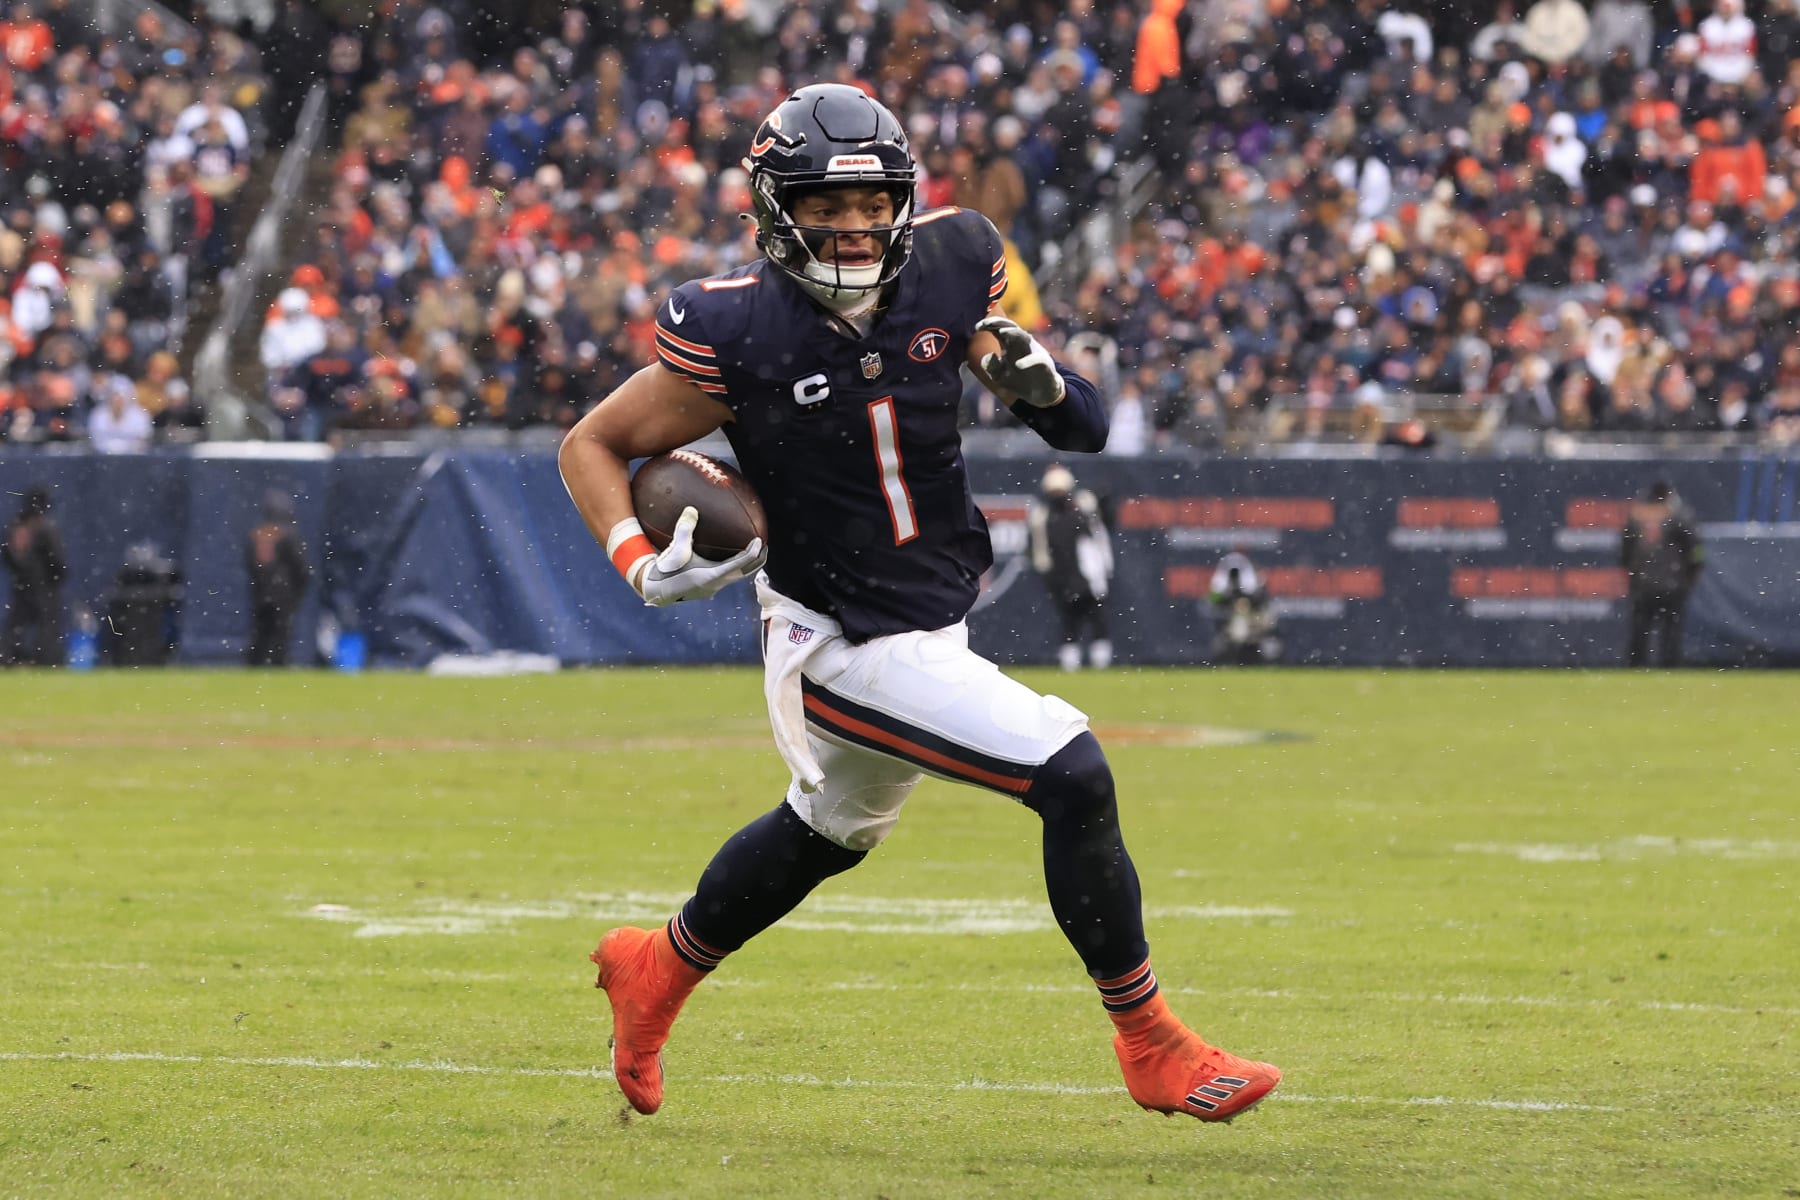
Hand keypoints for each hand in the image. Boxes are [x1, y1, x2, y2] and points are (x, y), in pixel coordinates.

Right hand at [636, 506, 765, 606]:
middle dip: (758, 560)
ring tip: (754, 551)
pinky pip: (729, 577)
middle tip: (765, 546)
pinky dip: (736, 567)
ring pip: (738, 577)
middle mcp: (717, 584)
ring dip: (748, 565)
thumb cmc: (666, 570)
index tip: (759, 540)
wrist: (655, 590)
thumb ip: (685, 529)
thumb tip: (692, 509)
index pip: (740, 564)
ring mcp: (714, 588)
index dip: (752, 552)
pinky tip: (732, 557)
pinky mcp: (708, 588)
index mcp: (712, 576)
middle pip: (746, 573)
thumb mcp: (675, 549)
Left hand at [975, 314, 1064, 407]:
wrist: (1039, 394)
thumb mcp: (999, 377)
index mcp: (1010, 346)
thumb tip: (989, 355)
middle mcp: (1021, 345)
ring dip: (1014, 333)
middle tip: (986, 323)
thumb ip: (991, 367)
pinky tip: (1018, 365)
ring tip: (1002, 333)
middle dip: (999, 323)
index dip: (989, 325)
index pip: (999, 329)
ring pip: (1024, 337)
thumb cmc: (1019, 381)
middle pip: (1011, 327)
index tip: (977, 327)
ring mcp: (1033, 352)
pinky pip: (1037, 359)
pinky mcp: (1043, 364)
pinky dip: (1028, 361)